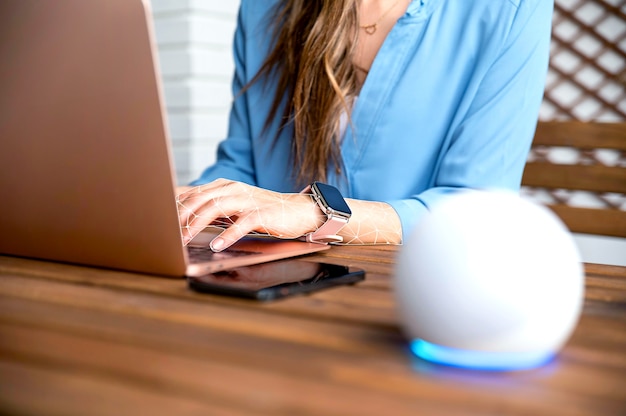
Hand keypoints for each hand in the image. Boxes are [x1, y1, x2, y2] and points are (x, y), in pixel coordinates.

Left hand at [176, 179, 324, 250]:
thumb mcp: (232, 207)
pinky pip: (241, 223)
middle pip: (199, 199)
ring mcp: (247, 199)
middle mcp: (232, 188)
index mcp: (222, 186)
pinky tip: (217, 245)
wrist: (297, 211)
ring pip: (215, 208)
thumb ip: (210, 209)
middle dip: (179, 217)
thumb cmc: (261, 211)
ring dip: (196, 224)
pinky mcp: (261, 212)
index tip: (156, 221)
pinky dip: (228, 235)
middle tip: (165, 234)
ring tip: (183, 239)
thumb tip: (182, 217)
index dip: (173, 207)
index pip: (191, 193)